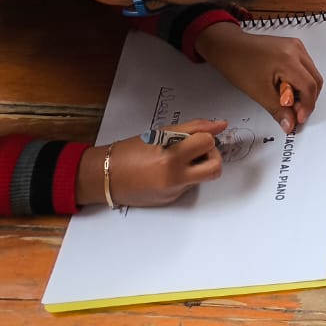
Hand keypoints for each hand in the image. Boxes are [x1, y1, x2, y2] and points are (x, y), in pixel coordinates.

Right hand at [78, 118, 226, 207]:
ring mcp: (174, 192)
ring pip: (204, 177)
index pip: (207, 142)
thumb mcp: (161, 133)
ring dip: (201, 165)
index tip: (196, 134)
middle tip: (197, 148)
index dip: (205, 135)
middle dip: (212, 155)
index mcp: (171, 159)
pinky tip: (168, 169)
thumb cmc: (129, 151)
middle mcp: (175, 179)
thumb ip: (193, 127)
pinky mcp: (171, 200)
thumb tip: (221, 125)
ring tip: (183, 157)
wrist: (105, 176)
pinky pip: (189, 185)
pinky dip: (186, 174)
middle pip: (216, 167)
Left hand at [196, 22, 322, 133]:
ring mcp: (296, 46)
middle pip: (315, 79)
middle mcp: (297, 49)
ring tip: (286, 100)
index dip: (307, 106)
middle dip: (307, 99)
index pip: (310, 86)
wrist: (228, 46)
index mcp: (289, 59)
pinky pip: (304, 67)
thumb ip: (278, 110)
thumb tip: (290, 124)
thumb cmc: (238, 64)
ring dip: (303, 90)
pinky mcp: (292, 47)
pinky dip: (299, 80)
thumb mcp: (258, 92)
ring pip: (311, 73)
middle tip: (294, 112)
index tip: (298, 119)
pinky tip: (285, 88)